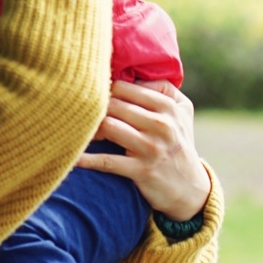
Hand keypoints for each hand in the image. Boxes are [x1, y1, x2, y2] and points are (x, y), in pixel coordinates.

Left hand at [76, 80, 210, 222]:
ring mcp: (150, 148)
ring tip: (81, 130)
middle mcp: (161, 124)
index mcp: (168, 106)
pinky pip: (106, 162)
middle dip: (96, 108)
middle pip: (114, 104)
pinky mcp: (141, 171)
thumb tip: (131, 74)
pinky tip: (71, 157)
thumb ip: (163, 87)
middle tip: (83, 113)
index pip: (125, 87)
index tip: (96, 97)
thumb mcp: (183, 110)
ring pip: (108, 126)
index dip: (106, 90)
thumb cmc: (179, 142)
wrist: (190, 188)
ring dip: (90, 128)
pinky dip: (85, 159)